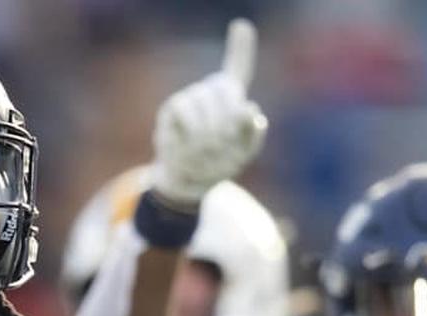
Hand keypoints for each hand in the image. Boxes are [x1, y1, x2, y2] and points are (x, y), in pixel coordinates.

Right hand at [150, 18, 267, 205]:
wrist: (188, 180)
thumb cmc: (220, 163)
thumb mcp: (244, 153)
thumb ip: (253, 133)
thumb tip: (251, 109)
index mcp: (232, 99)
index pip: (239, 68)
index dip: (241, 46)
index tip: (240, 25)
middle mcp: (210, 92)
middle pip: (226, 90)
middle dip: (229, 119)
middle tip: (225, 144)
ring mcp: (191, 98)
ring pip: (205, 102)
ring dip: (209, 130)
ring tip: (208, 151)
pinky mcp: (172, 109)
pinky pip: (184, 110)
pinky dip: (190, 129)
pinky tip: (190, 144)